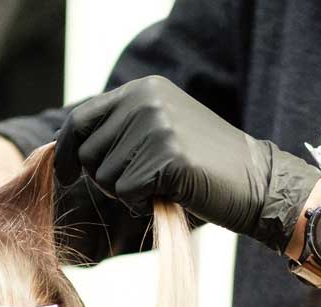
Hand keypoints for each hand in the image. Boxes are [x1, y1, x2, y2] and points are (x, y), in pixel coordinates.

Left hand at [55, 76, 320, 252]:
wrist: (256, 182)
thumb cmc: (204, 166)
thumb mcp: (160, 131)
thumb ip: (120, 130)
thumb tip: (66, 149)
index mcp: (143, 89)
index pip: (82, 119)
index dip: (67, 151)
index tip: (64, 174)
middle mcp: (145, 100)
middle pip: (89, 153)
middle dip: (107, 177)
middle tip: (145, 182)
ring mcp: (156, 127)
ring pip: (106, 177)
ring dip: (127, 193)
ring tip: (163, 185)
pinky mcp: (165, 157)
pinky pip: (126, 193)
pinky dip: (142, 204)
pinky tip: (170, 195)